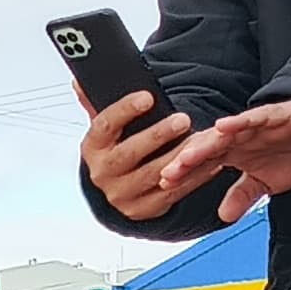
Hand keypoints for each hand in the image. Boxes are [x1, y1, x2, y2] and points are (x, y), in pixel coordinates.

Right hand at [77, 87, 192, 216]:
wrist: (116, 189)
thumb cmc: (116, 149)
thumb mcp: (106, 129)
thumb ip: (96, 103)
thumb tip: (79, 81)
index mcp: (92, 147)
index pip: (104, 125)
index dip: (125, 110)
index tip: (148, 97)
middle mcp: (102, 173)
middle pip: (128, 153)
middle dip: (157, 135)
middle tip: (182, 119)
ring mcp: (122, 194)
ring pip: (154, 175)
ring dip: (180, 156)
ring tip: (201, 140)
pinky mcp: (143, 209)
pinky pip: (172, 192)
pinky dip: (194, 177)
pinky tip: (211, 162)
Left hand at [161, 98, 290, 222]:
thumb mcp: (267, 183)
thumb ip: (243, 195)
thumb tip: (223, 217)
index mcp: (233, 152)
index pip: (203, 165)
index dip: (185, 176)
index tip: (165, 190)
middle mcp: (239, 137)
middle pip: (207, 149)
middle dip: (186, 162)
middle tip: (166, 176)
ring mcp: (255, 125)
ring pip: (225, 135)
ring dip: (206, 144)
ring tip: (187, 155)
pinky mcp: (277, 115)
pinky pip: (256, 118)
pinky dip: (240, 122)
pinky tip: (225, 126)